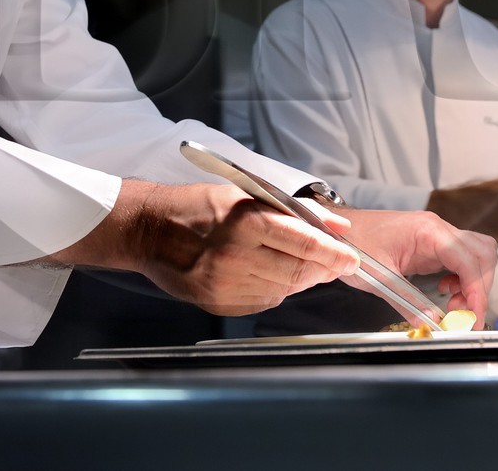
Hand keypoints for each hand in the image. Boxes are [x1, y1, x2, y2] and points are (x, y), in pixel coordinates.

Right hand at [54, 180, 359, 314]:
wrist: (147, 230)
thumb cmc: (195, 206)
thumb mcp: (243, 194)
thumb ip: (291, 209)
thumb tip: (335, 224)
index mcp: (243, 222)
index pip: (302, 241)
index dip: (332, 252)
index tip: (350, 257)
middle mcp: (235, 257)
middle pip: (297, 271)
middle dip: (321, 268)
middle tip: (335, 261)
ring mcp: (225, 284)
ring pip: (283, 289)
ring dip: (300, 279)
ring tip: (303, 265)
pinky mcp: (217, 303)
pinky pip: (262, 301)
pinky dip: (276, 290)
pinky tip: (273, 275)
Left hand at [313, 206, 496, 321]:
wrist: (335, 230)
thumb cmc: (353, 244)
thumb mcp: (380, 279)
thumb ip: (409, 302)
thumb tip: (433, 324)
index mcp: (427, 231)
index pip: (469, 259)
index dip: (477, 291)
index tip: (474, 318)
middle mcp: (437, 229)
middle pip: (482, 253)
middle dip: (479, 286)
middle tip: (463, 313)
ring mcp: (435, 236)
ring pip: (474, 255)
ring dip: (472, 283)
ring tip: (452, 304)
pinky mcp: (430, 245)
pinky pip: (459, 260)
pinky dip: (460, 279)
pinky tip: (442, 291)